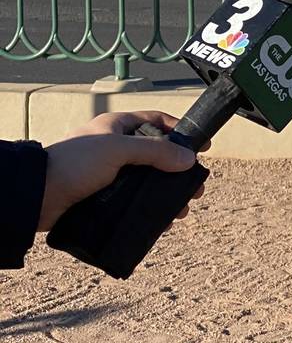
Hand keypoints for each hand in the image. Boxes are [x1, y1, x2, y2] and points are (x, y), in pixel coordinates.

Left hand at [39, 111, 204, 231]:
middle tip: (195, 187)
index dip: (180, 131)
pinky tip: (162, 221)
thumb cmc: (73, 163)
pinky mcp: (105, 197)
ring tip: (180, 210)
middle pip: (158, 155)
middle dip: (179, 172)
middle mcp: (116, 148)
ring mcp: (111, 174)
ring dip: (167, 195)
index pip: (156, 121)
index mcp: (117, 127)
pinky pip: (135, 202)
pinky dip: (151, 210)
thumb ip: (156, 152)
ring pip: (149, 182)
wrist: (38, 196)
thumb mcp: (118, 150)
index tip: (202, 146)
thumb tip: (189, 159)